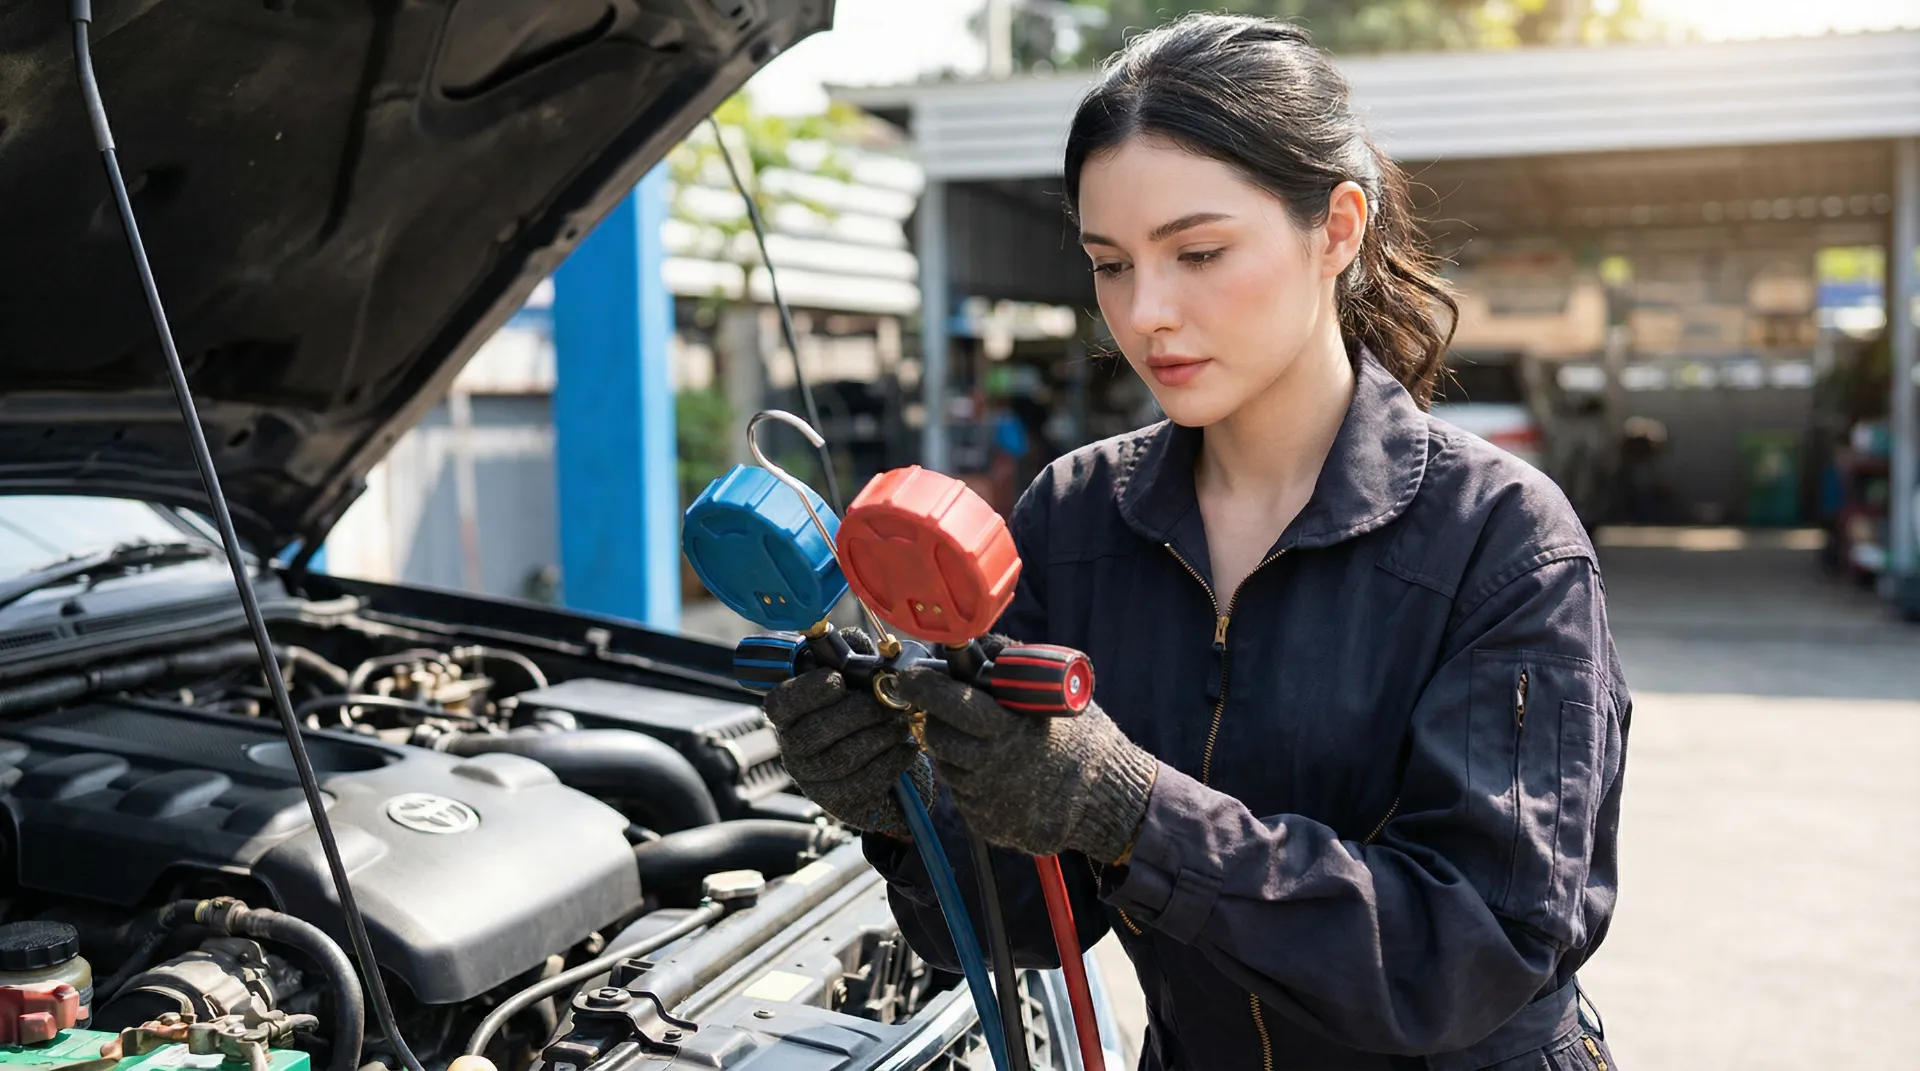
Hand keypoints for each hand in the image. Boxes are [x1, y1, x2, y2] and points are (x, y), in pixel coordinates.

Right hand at [763, 628, 930, 837]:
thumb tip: (852, 640)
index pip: (780, 703)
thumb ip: (852, 654)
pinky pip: (863, 782)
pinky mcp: (837, 800)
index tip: (839, 682)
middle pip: (816, 731)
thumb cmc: (863, 709)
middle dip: (861, 713)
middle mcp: (792, 746)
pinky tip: (907, 748)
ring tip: (901, 724)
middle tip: (889, 704)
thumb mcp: (856, 676)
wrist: (883, 758)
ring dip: (880, 736)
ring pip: (842, 757)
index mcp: (789, 711)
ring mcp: (812, 777)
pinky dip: (892, 762)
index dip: (808, 691)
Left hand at [894, 658, 1157, 861]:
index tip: (910, 676)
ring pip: (947, 765)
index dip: (923, 687)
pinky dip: (970, 776)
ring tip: (983, 739)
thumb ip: (1015, 665)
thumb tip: (976, 644)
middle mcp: (990, 767)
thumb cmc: (1084, 740)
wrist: (1108, 800)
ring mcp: (986, 799)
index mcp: (1007, 730)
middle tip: (939, 704)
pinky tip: (996, 769)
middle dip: (932, 716)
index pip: (949, 703)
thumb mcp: (1059, 694)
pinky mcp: (985, 824)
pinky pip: (962, 792)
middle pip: (936, 736)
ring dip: (953, 747)